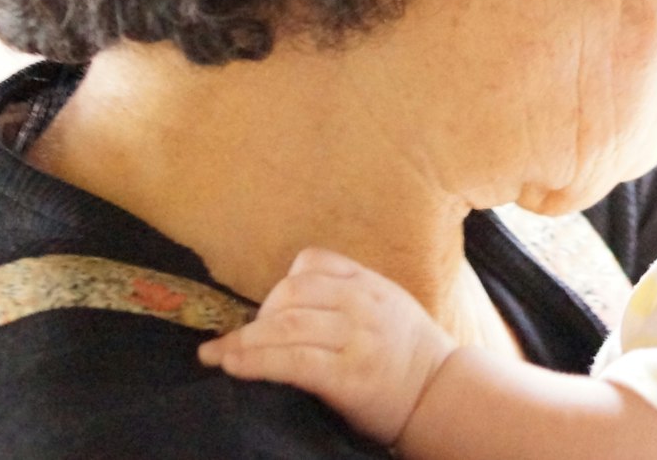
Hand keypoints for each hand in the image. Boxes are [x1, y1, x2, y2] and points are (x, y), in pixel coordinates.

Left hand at [198, 246, 456, 445]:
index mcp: (370, 283)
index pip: (312, 263)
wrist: (440, 394)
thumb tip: (283, 308)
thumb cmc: (407, 354)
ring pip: (286, 326)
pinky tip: (233, 366)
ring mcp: (358, 339)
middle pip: (291, 293)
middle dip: (257, 317)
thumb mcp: (387, 307)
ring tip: (216, 356)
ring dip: (243, 341)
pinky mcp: (349, 376)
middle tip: (240, 342)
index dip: (281, 285)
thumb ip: (347, 297)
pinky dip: (257, 362)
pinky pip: (293, 362)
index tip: (268, 312)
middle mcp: (364, 304)